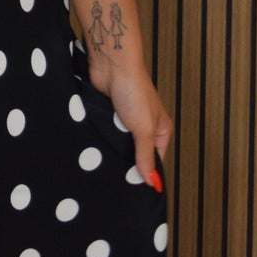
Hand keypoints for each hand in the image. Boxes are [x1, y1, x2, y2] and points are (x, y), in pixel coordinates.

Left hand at [97, 53, 171, 190]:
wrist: (112, 66)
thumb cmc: (134, 93)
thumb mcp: (144, 129)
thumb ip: (146, 156)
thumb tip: (153, 183)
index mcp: (161, 131)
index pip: (156, 161)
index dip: (147, 174)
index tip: (135, 191)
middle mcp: (145, 126)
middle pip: (137, 154)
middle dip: (128, 164)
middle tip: (117, 183)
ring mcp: (126, 121)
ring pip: (120, 145)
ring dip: (113, 151)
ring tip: (104, 170)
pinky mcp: (110, 115)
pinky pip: (107, 134)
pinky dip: (103, 139)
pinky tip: (96, 151)